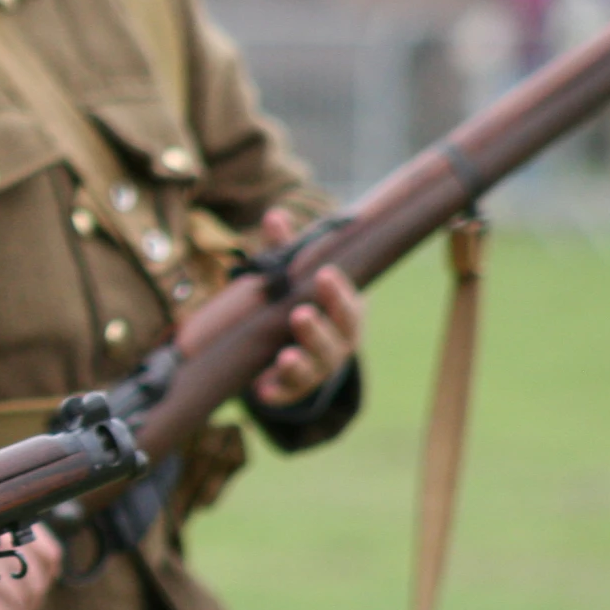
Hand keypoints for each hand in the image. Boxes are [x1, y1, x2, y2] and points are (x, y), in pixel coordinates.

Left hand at [250, 209, 366, 406]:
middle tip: (301, 314)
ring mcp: (318, 368)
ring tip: (286, 357)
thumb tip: (274, 216)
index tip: (325, 275)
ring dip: (298, 364)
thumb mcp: (296, 278)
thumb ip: (286, 251)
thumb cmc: (305, 302)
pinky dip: (275, 393)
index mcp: (344, 313)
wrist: (304, 350)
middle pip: (334, 338)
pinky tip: (261, 391)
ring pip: (312, 368)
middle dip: (317, 328)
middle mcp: (337, 342)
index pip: (347, 303)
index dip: (337, 292)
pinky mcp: (293, 388)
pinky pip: (286, 394)